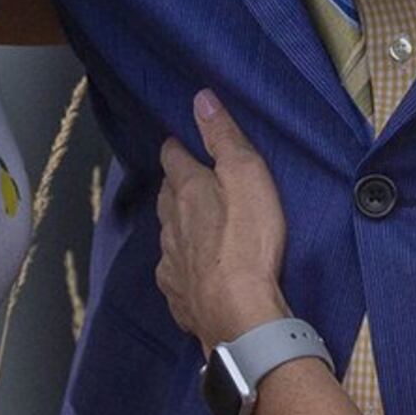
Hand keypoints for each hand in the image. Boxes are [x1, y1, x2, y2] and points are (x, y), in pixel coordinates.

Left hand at [155, 89, 290, 344]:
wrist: (239, 316)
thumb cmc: (249, 241)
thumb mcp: (246, 176)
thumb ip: (223, 137)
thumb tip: (200, 97)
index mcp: (186, 191)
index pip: (172, 158)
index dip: (178, 147)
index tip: (183, 142)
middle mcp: (169, 226)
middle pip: (166, 197)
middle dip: (177, 187)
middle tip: (193, 182)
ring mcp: (170, 263)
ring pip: (168, 236)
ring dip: (179, 227)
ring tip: (196, 226)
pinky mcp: (178, 296)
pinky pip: (175, 274)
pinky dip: (184, 266)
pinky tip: (194, 271)